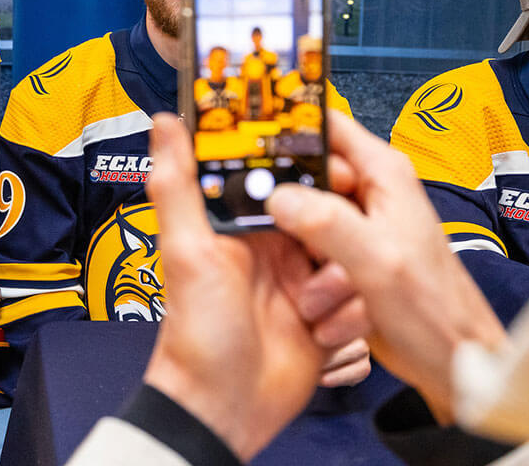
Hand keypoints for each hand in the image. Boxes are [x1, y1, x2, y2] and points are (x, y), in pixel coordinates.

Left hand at [142, 113, 339, 460]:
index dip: (312, 168)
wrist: (223, 405)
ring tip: (310, 308)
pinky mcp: (329, 316)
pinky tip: (322, 332)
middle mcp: (277, 246)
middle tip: (325, 255)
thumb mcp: (186, 250)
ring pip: (357, 256)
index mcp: (242, 223)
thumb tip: (165, 123)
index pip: (285, 176)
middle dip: (341, 232)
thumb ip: (178, 183)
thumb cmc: (195, 332)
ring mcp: (306, 281)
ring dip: (344, 283)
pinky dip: (351, 316)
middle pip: (332, 212)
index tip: (332, 168)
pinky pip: (363, 299)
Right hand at [267, 110, 505, 418]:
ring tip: (323, 283)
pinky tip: (320, 298)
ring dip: (296, 247)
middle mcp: (368, 192)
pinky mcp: (345, 255)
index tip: (243, 138)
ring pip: (298, 215)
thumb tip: (278, 197)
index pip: (324, 125)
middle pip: (302, 173)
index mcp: (383, 174)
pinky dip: (304, 270)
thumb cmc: (434, 311)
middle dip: (283, 202)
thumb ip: (327, 223)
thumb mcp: (378, 261)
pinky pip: (305, 248)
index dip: (284, 127)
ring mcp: (355, 225)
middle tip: (271, 229)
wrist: (451, 361)